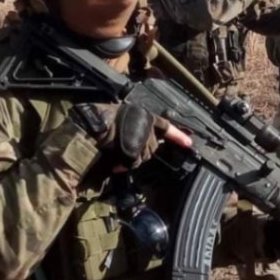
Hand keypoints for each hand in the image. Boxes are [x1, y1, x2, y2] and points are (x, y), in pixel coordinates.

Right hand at [72, 103, 188, 166]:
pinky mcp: (136, 151)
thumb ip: (134, 125)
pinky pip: (134, 163)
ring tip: (115, 153)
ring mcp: (143, 139)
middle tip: (123, 149)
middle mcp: (147, 126)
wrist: (90, 126)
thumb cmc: (101, 119)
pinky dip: (124, 165)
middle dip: (140, 151)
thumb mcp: (120, 115)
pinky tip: (114, 162)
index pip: (165, 126)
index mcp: (144, 115)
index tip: (188, 143)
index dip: (177, 135)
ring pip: (144, 156)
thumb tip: (139, 138)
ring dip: (131, 158)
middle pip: (152, 147)